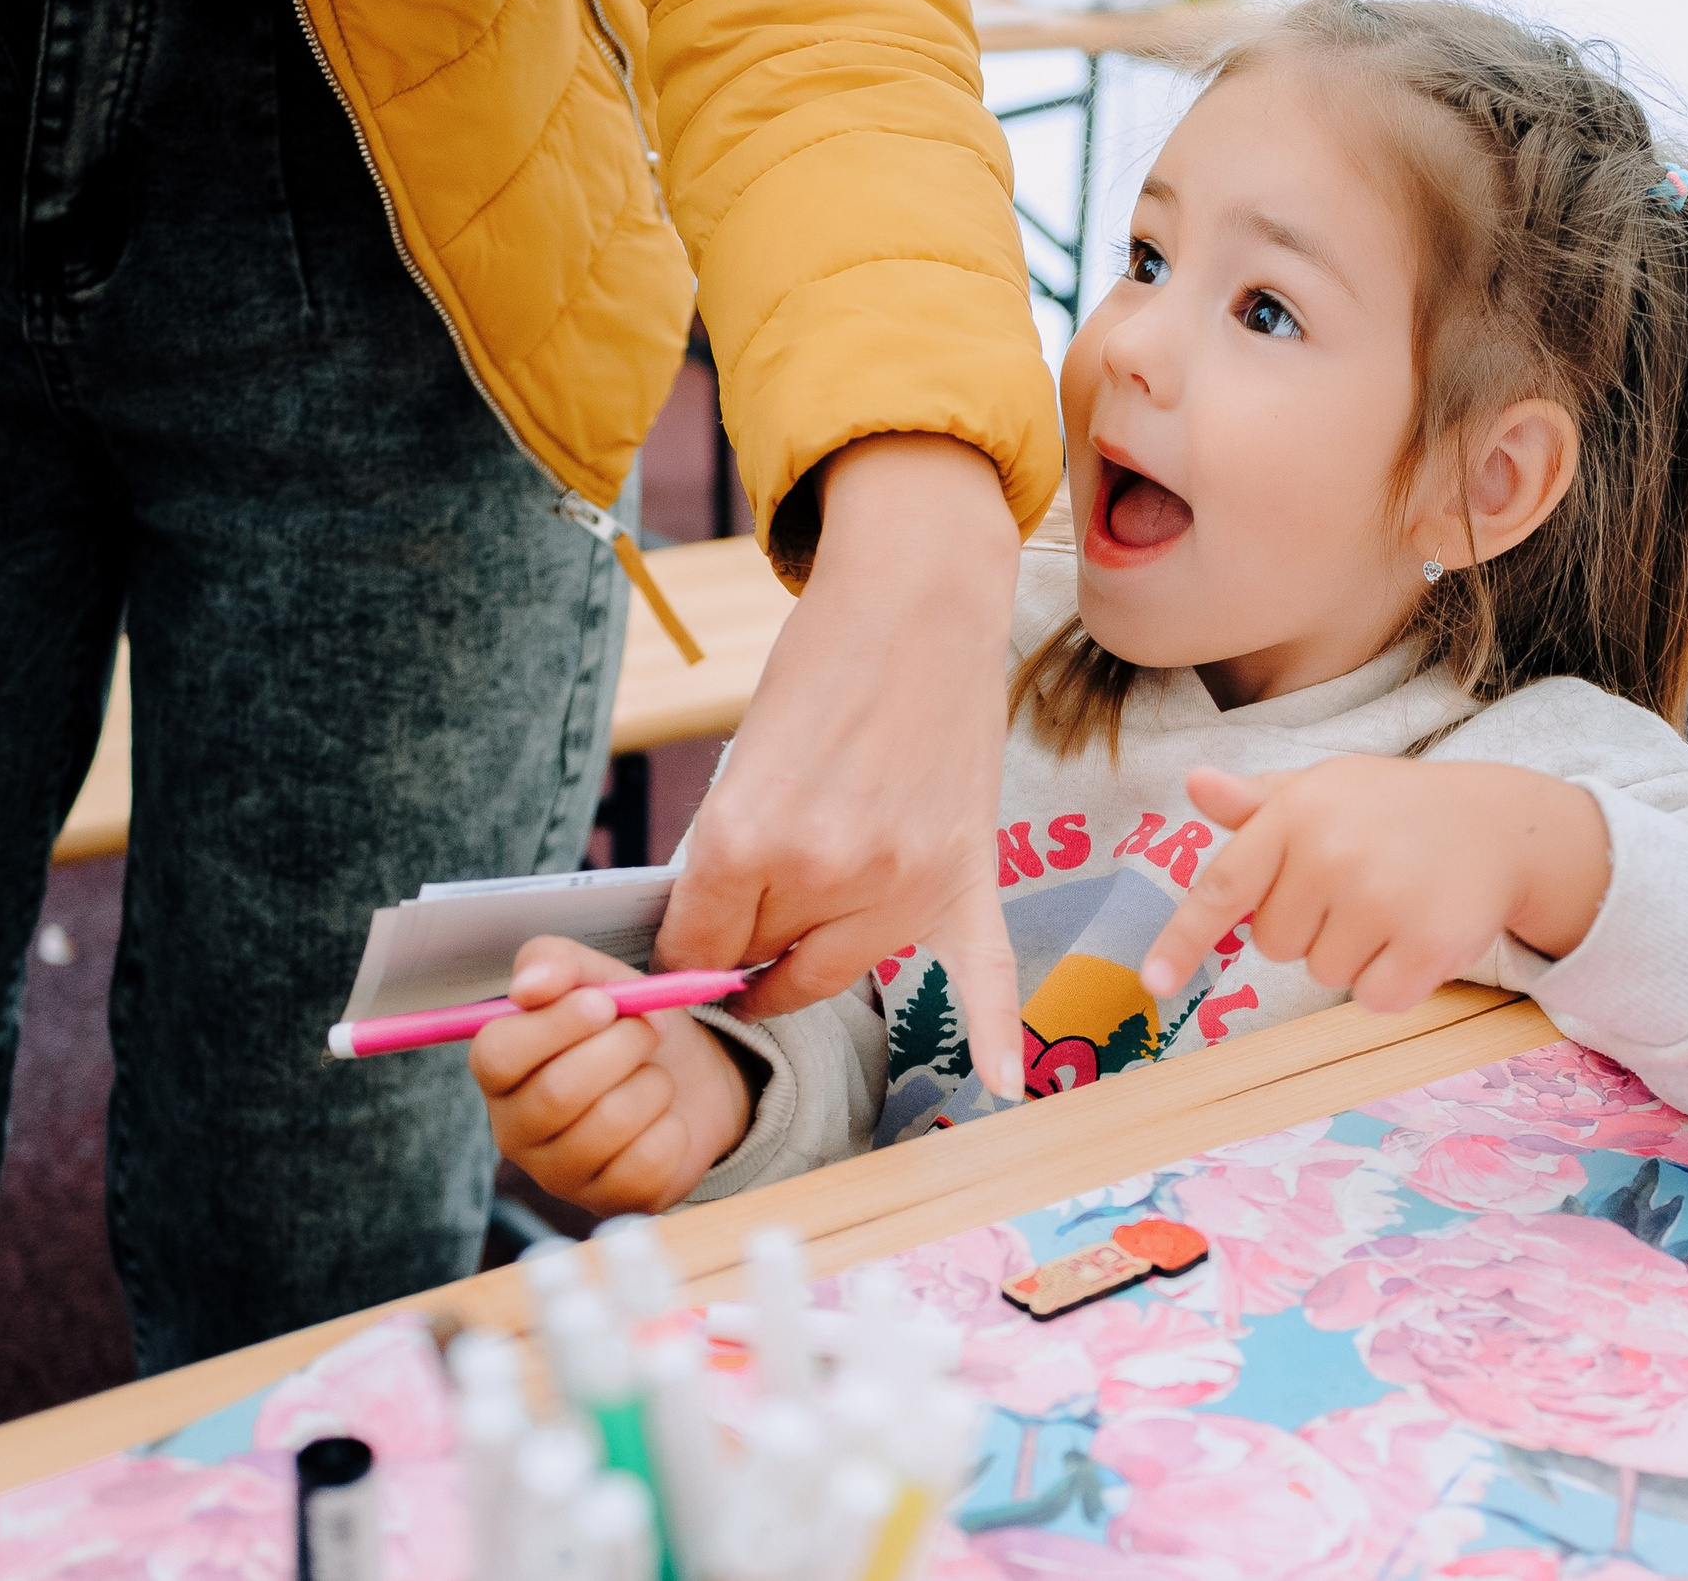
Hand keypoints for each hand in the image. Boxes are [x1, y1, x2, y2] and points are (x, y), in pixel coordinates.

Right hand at [469, 937, 753, 1214]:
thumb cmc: (627, 1027)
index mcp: (500, 1070)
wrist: (691, 1079)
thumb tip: (529, 985)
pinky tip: (664, 1120)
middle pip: (558, 1092)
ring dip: (652, 1085)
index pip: (497, 1055)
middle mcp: (515, 1128)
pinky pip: (646, 1162)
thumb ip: (555, 963)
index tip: (605, 1002)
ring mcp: (558, 1173)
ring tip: (654, 1076)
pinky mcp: (607, 1201)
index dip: (557, 1024)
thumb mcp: (596, 978)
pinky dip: (672, 1129)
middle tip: (649, 1029)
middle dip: (622, 1047)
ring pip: (609, 1124)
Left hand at [655, 435, 1027, 1099]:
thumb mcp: (741, 762)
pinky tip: (1006, 1085)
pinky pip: (982, 976)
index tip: (681, 947)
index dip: (681, 946)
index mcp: (749, 839)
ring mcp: (906, 883)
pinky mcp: (965, 876)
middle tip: (746, 914)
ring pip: (838, 968)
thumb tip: (707, 936)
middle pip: (765, 961)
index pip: (697, 947)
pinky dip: (996, 1033)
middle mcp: (829, 873)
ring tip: (807, 907)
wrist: (919, 602)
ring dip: (812, 951)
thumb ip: (725, 859)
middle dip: (746, 942)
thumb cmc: (821, 666)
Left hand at [1140, 759, 1608, 1015]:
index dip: (1183, 940)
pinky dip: (1392, 982)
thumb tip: (1195, 784)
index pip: (1224, 886)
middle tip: (1356, 885)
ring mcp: (1382, 899)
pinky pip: (1373, 998)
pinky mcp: (1428, 944)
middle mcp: (1333, 853)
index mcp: (1297, 812)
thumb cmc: (1392, 809)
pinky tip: (1416, 936)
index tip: (1152, 983)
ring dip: (1351, 953)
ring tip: (1391, 903)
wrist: (1500, 823)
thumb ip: (1257, 801)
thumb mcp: (1324, 789)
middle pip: (1274, 944)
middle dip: (1307, 927)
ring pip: (1322, 974)